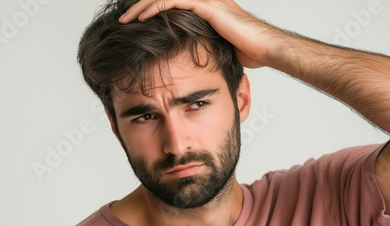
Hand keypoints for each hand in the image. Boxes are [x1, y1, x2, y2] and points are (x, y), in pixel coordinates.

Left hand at [118, 0, 281, 67]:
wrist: (265, 47)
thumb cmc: (248, 50)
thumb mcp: (220, 46)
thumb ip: (205, 44)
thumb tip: (194, 57)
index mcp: (206, 6)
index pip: (172, 3)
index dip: (152, 10)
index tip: (136, 24)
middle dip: (142, 6)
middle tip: (124, 20)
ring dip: (142, 6)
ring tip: (126, 19)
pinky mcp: (206, 4)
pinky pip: (172, 2)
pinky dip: (154, 8)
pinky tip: (140, 18)